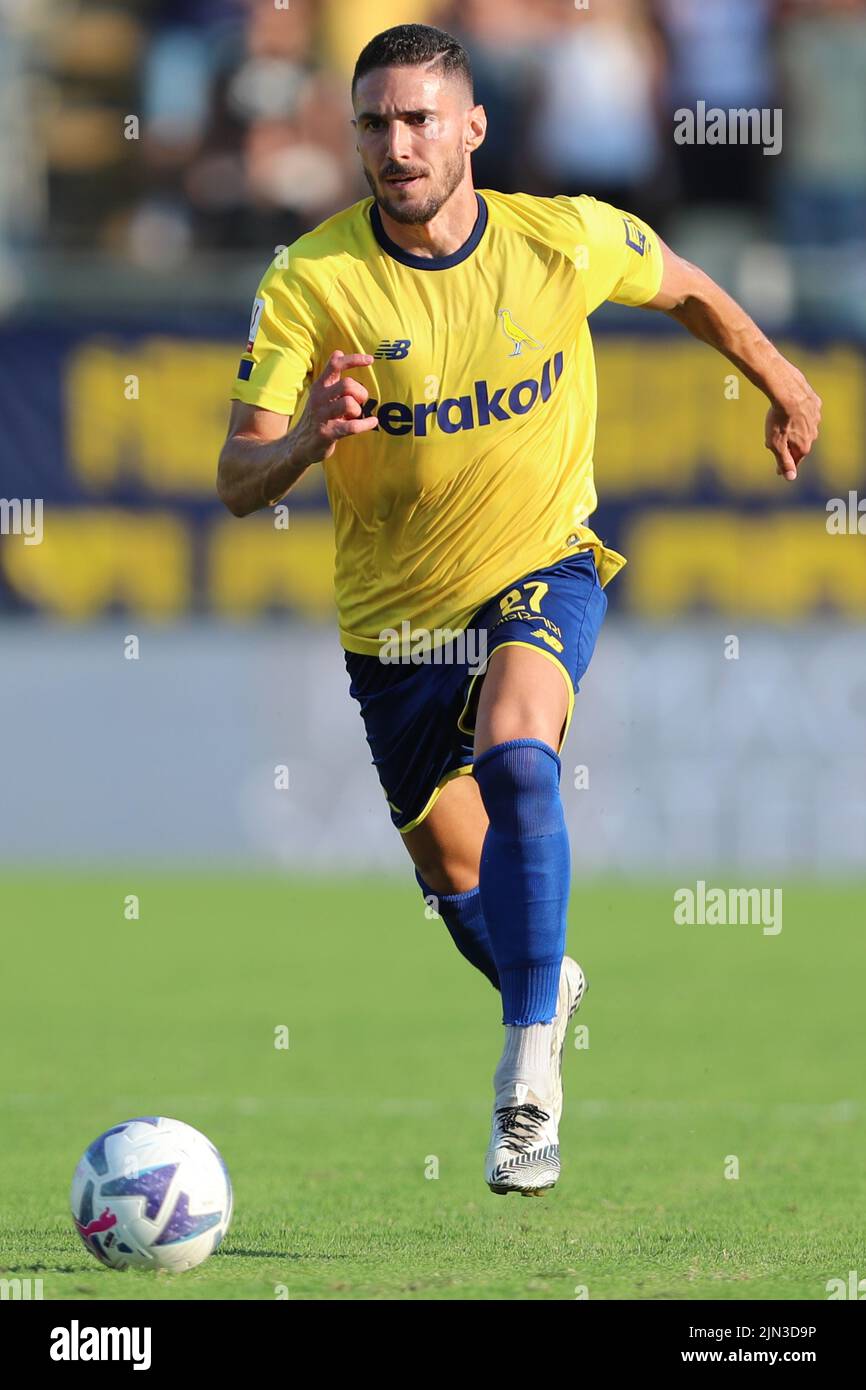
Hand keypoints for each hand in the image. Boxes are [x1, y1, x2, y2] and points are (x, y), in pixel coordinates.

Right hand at [292, 350, 377, 465]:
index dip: (354, 359)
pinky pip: (352, 426)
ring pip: (349, 404)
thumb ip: (330, 376)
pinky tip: (372, 422)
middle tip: (360, 403)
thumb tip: (338, 352)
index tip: (370, 360)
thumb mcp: (319, 394)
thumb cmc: (315, 418)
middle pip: (347, 385)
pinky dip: (366, 424)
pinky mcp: (327, 433)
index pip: (335, 365)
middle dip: (361, 393)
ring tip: (356, 416)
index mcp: (320, 386)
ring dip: (358, 410)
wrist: (297, 446)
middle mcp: (319, 398)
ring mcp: (322, 416)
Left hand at [765, 375, 821, 480]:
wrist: (788, 392)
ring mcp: (816, 418)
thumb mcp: (777, 445)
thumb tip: (790, 478)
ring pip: (805, 427)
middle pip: (800, 444)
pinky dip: (801, 413)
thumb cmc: (779, 420)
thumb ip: (784, 461)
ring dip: (797, 429)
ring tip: (786, 427)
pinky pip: (808, 411)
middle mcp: (813, 434)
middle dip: (790, 447)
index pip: (794, 460)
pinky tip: (794, 410)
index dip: (785, 466)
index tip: (777, 470)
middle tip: (780, 447)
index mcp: (804, 446)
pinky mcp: (815, 403)